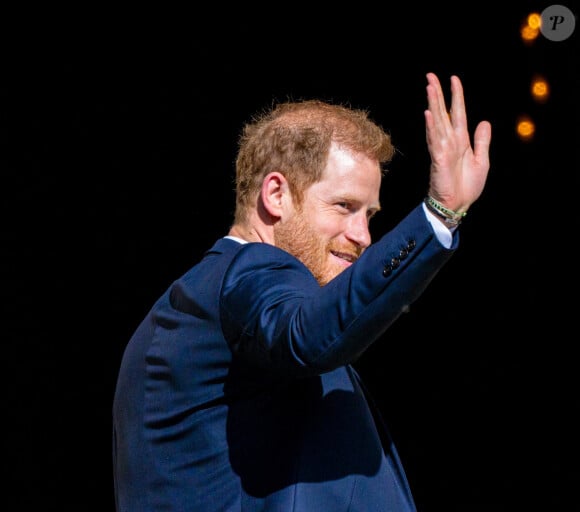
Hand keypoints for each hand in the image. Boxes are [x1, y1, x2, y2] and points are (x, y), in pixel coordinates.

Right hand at [424, 72, 491, 213]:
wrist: (458, 206)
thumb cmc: (467, 187)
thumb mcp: (482, 161)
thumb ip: (481, 141)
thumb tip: (484, 122)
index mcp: (461, 141)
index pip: (457, 113)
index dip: (456, 96)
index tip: (453, 79)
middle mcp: (449, 142)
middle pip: (443, 113)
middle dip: (437, 94)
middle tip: (430, 76)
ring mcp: (442, 150)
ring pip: (437, 122)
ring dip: (433, 105)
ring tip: (429, 88)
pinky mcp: (438, 160)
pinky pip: (434, 141)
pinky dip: (431, 127)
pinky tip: (428, 115)